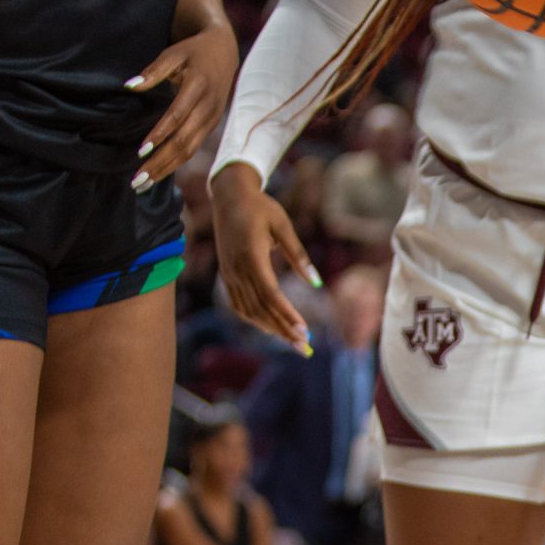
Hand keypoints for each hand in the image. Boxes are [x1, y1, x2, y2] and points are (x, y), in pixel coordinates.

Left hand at [128, 20, 239, 192]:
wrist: (225, 52)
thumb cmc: (194, 51)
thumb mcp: (174, 53)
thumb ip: (153, 71)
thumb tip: (130, 87)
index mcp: (199, 88)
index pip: (177, 116)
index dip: (160, 135)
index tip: (141, 151)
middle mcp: (208, 108)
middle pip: (183, 142)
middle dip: (160, 162)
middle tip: (137, 180)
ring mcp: (211, 120)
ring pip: (189, 151)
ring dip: (166, 169)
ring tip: (143, 184)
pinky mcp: (209, 126)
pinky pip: (192, 149)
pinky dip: (175, 163)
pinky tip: (159, 173)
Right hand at [209, 163, 321, 354]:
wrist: (229, 196)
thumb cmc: (261, 208)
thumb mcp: (283, 226)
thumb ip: (300, 255)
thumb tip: (318, 283)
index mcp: (251, 256)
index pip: (270, 294)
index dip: (286, 315)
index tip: (303, 331)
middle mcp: (237, 269)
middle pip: (261, 308)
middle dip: (283, 330)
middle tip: (304, 348)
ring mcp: (229, 273)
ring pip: (249, 310)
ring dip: (271, 329)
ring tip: (292, 342)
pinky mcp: (227, 275)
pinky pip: (239, 304)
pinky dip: (255, 319)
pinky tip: (270, 327)